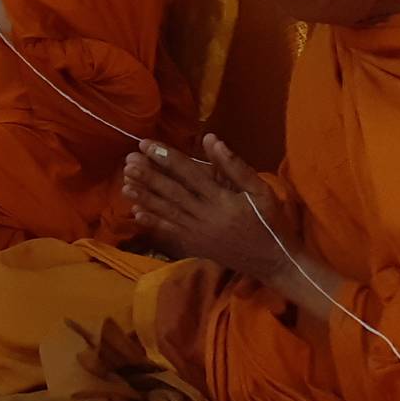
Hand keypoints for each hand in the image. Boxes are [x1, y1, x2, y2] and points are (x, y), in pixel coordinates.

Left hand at [123, 134, 293, 282]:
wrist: (274, 261)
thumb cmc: (270, 220)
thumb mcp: (260, 190)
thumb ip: (234, 166)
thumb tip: (211, 139)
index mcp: (222, 199)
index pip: (188, 174)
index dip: (165, 158)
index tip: (146, 144)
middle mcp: (206, 215)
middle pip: (172, 192)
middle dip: (148, 175)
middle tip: (127, 161)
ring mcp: (198, 232)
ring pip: (166, 211)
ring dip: (145, 196)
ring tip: (124, 182)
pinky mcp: (196, 244)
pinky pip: (170, 231)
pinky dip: (153, 221)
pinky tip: (136, 212)